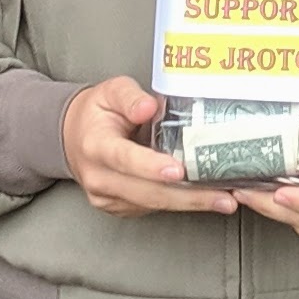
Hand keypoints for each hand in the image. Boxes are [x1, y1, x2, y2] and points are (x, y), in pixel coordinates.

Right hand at [62, 77, 236, 218]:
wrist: (74, 137)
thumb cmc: (99, 112)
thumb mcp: (111, 91)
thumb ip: (130, 97)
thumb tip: (150, 107)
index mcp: (96, 145)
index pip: (124, 159)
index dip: (150, 166)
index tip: (178, 171)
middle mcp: (99, 177)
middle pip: (146, 192)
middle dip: (187, 197)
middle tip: (223, 198)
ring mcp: (107, 197)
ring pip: (152, 204)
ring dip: (190, 204)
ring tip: (224, 201)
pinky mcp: (118, 207)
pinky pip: (151, 208)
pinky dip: (179, 203)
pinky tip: (205, 198)